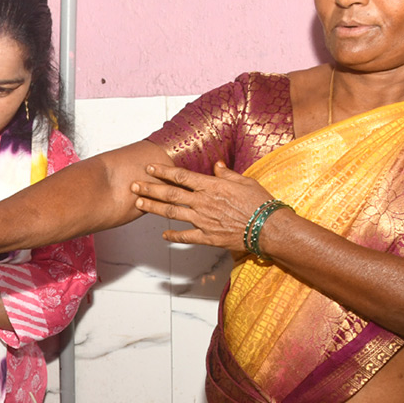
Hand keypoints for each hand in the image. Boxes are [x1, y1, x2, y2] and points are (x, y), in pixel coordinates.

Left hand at [130, 160, 272, 252]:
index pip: (181, 176)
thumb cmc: (260, 203)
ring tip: (139, 204)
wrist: (269, 228)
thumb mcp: (245, 181)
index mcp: (212, 186)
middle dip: (150, 189)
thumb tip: (216, 165)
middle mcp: (203, 202)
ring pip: (172, 213)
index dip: (163, 172)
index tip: (149, 168)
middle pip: (170, 194)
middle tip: (133, 186)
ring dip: (153, 208)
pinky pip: (186, 236)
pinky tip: (163, 234)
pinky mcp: (207, 237)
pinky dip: (173, 235)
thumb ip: (227, 174)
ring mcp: (203, 220)